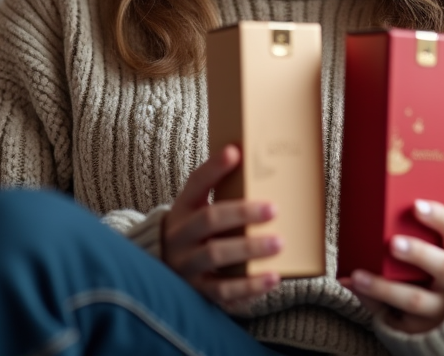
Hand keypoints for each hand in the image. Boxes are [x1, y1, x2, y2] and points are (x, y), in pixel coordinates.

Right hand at [162, 144, 282, 310]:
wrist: (165, 271)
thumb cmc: (197, 234)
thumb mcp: (199, 211)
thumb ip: (223, 195)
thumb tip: (262, 167)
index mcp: (183, 208)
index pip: (196, 183)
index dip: (214, 168)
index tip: (235, 152)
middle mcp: (179, 235)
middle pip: (208, 219)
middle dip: (241, 212)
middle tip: (274, 209)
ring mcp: (186, 264)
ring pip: (214, 254)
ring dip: (249, 248)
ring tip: (279, 243)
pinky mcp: (197, 291)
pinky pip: (222, 291)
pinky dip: (249, 286)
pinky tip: (273, 277)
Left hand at [340, 200, 443, 333]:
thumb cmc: (433, 274)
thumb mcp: (434, 254)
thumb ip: (410, 235)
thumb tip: (366, 213)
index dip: (439, 218)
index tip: (416, 205)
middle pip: (443, 267)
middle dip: (418, 253)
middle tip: (393, 243)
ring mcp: (439, 308)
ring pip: (415, 299)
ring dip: (384, 287)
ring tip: (358, 276)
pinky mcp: (422, 327)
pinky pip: (396, 317)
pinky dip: (373, 301)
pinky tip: (356, 289)